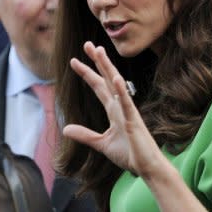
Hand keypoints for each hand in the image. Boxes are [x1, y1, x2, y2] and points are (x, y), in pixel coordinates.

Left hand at [62, 42, 164, 177]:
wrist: (146, 168)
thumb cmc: (129, 154)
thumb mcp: (101, 144)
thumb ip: (84, 135)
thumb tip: (65, 129)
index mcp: (114, 110)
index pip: (98, 86)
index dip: (87, 73)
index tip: (74, 61)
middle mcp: (120, 106)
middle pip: (106, 78)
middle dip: (96, 61)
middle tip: (87, 44)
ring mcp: (128, 112)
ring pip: (116, 85)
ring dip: (108, 67)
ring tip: (99, 51)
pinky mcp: (133, 121)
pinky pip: (126, 103)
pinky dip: (121, 90)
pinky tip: (115, 77)